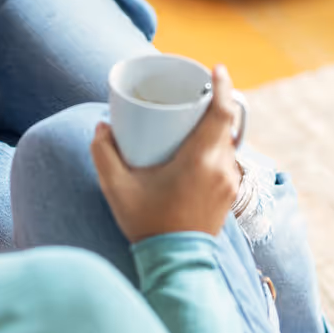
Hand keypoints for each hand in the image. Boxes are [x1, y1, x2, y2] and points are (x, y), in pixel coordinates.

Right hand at [90, 65, 241, 244]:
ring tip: (191, 121)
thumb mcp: (116, 188)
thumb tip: (103, 127)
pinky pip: (227, 159)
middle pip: (226, 124)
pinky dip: (214, 147)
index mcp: (200, 160)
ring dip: (213, 128)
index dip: (223, 87)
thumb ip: (103, 153)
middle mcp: (222, 168)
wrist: (176, 263)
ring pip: (227, 142)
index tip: (217, 69)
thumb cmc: (147, 224)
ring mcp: (230, 182)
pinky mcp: (230, 195)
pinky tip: (195, 151)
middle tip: (194, 92)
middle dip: (214, 103)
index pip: (223, 113)